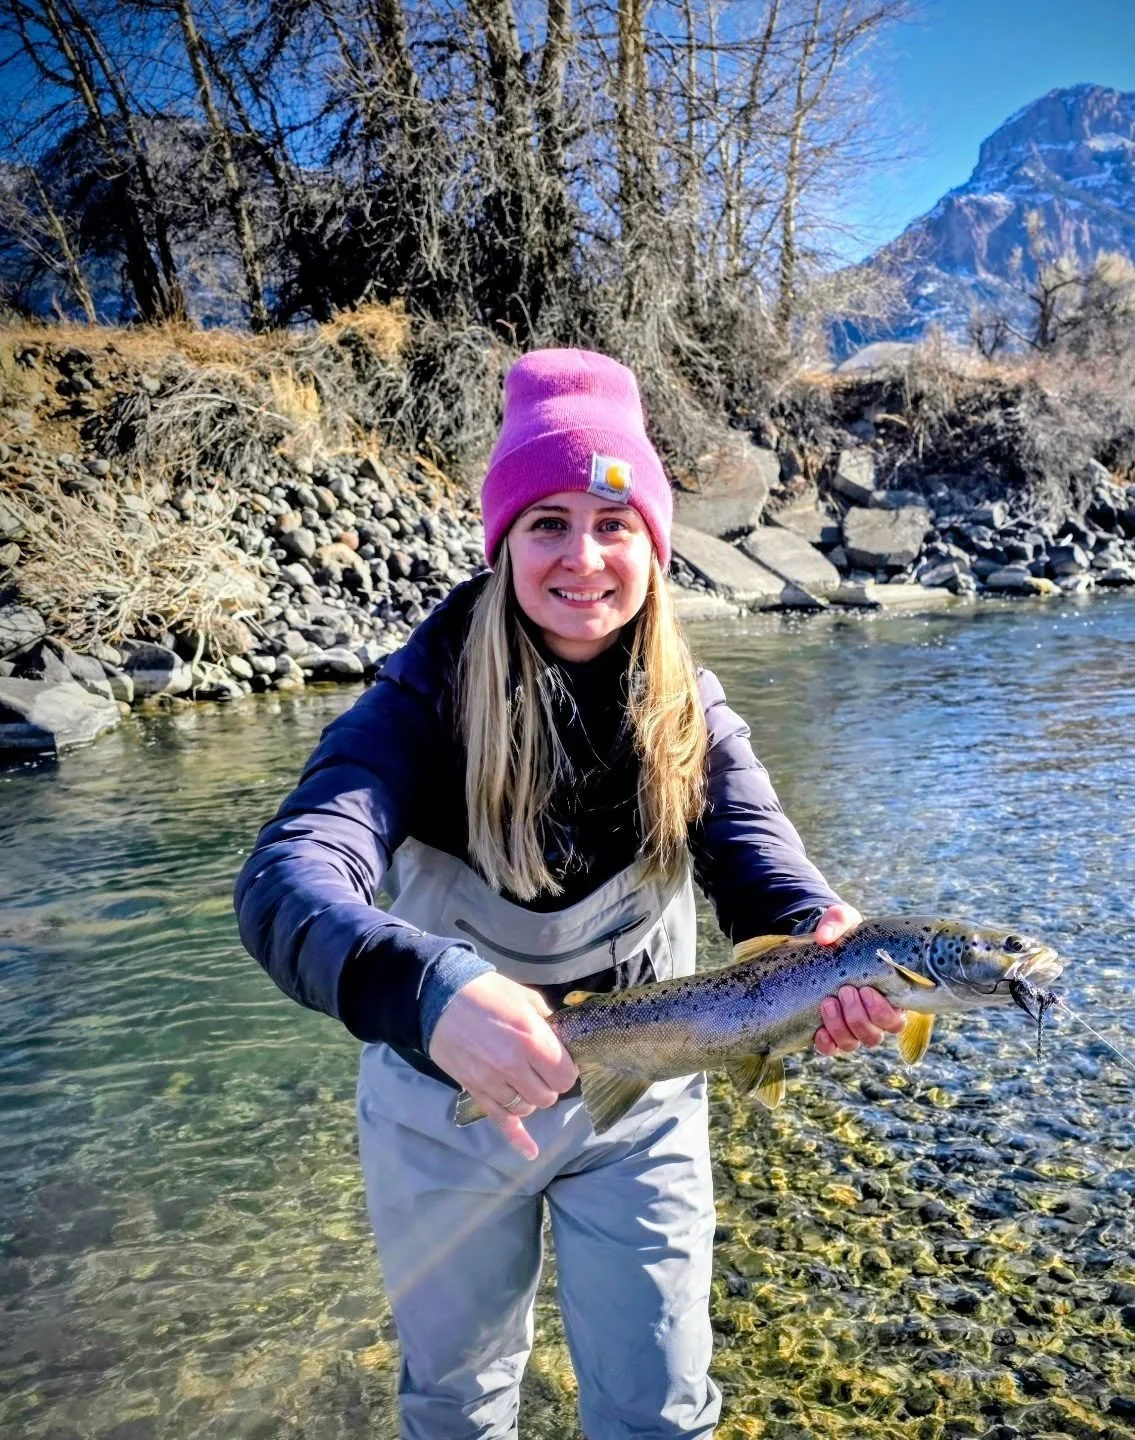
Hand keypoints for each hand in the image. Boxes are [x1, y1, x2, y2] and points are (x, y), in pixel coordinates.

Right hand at [428, 972, 578, 1159]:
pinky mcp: (475, 1091)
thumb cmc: (486, 992)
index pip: (565, 1076)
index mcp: (532, 1040)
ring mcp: (492, 1082)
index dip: (566, 1070)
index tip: (561, 1062)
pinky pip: (500, 1121)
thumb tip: (561, 1042)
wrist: (439, 997)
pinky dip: (517, 1139)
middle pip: (547, 1096)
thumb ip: (547, 1022)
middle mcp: (514, 1066)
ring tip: (524, 1082)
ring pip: (526, 1109)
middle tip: (542, 1070)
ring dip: (530, 1098)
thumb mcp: (525, 998)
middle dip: (549, 1085)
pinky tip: (531, 1151)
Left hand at [809, 903, 906, 1055]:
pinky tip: (818, 1029)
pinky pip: (831, 1049)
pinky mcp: (828, 1031)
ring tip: (828, 1001)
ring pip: (854, 1043)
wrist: (820, 947)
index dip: (882, 1012)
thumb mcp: (842, 921)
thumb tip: (824, 938)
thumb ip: (837, 921)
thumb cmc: (843, 935)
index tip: (866, 989)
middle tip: (845, 990)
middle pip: (875, 1035)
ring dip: (840, 1026)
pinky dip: (826, 1043)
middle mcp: (873, 1017)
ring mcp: (850, 1026)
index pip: (897, 1021)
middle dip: (859, 1016)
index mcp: (888, 996)